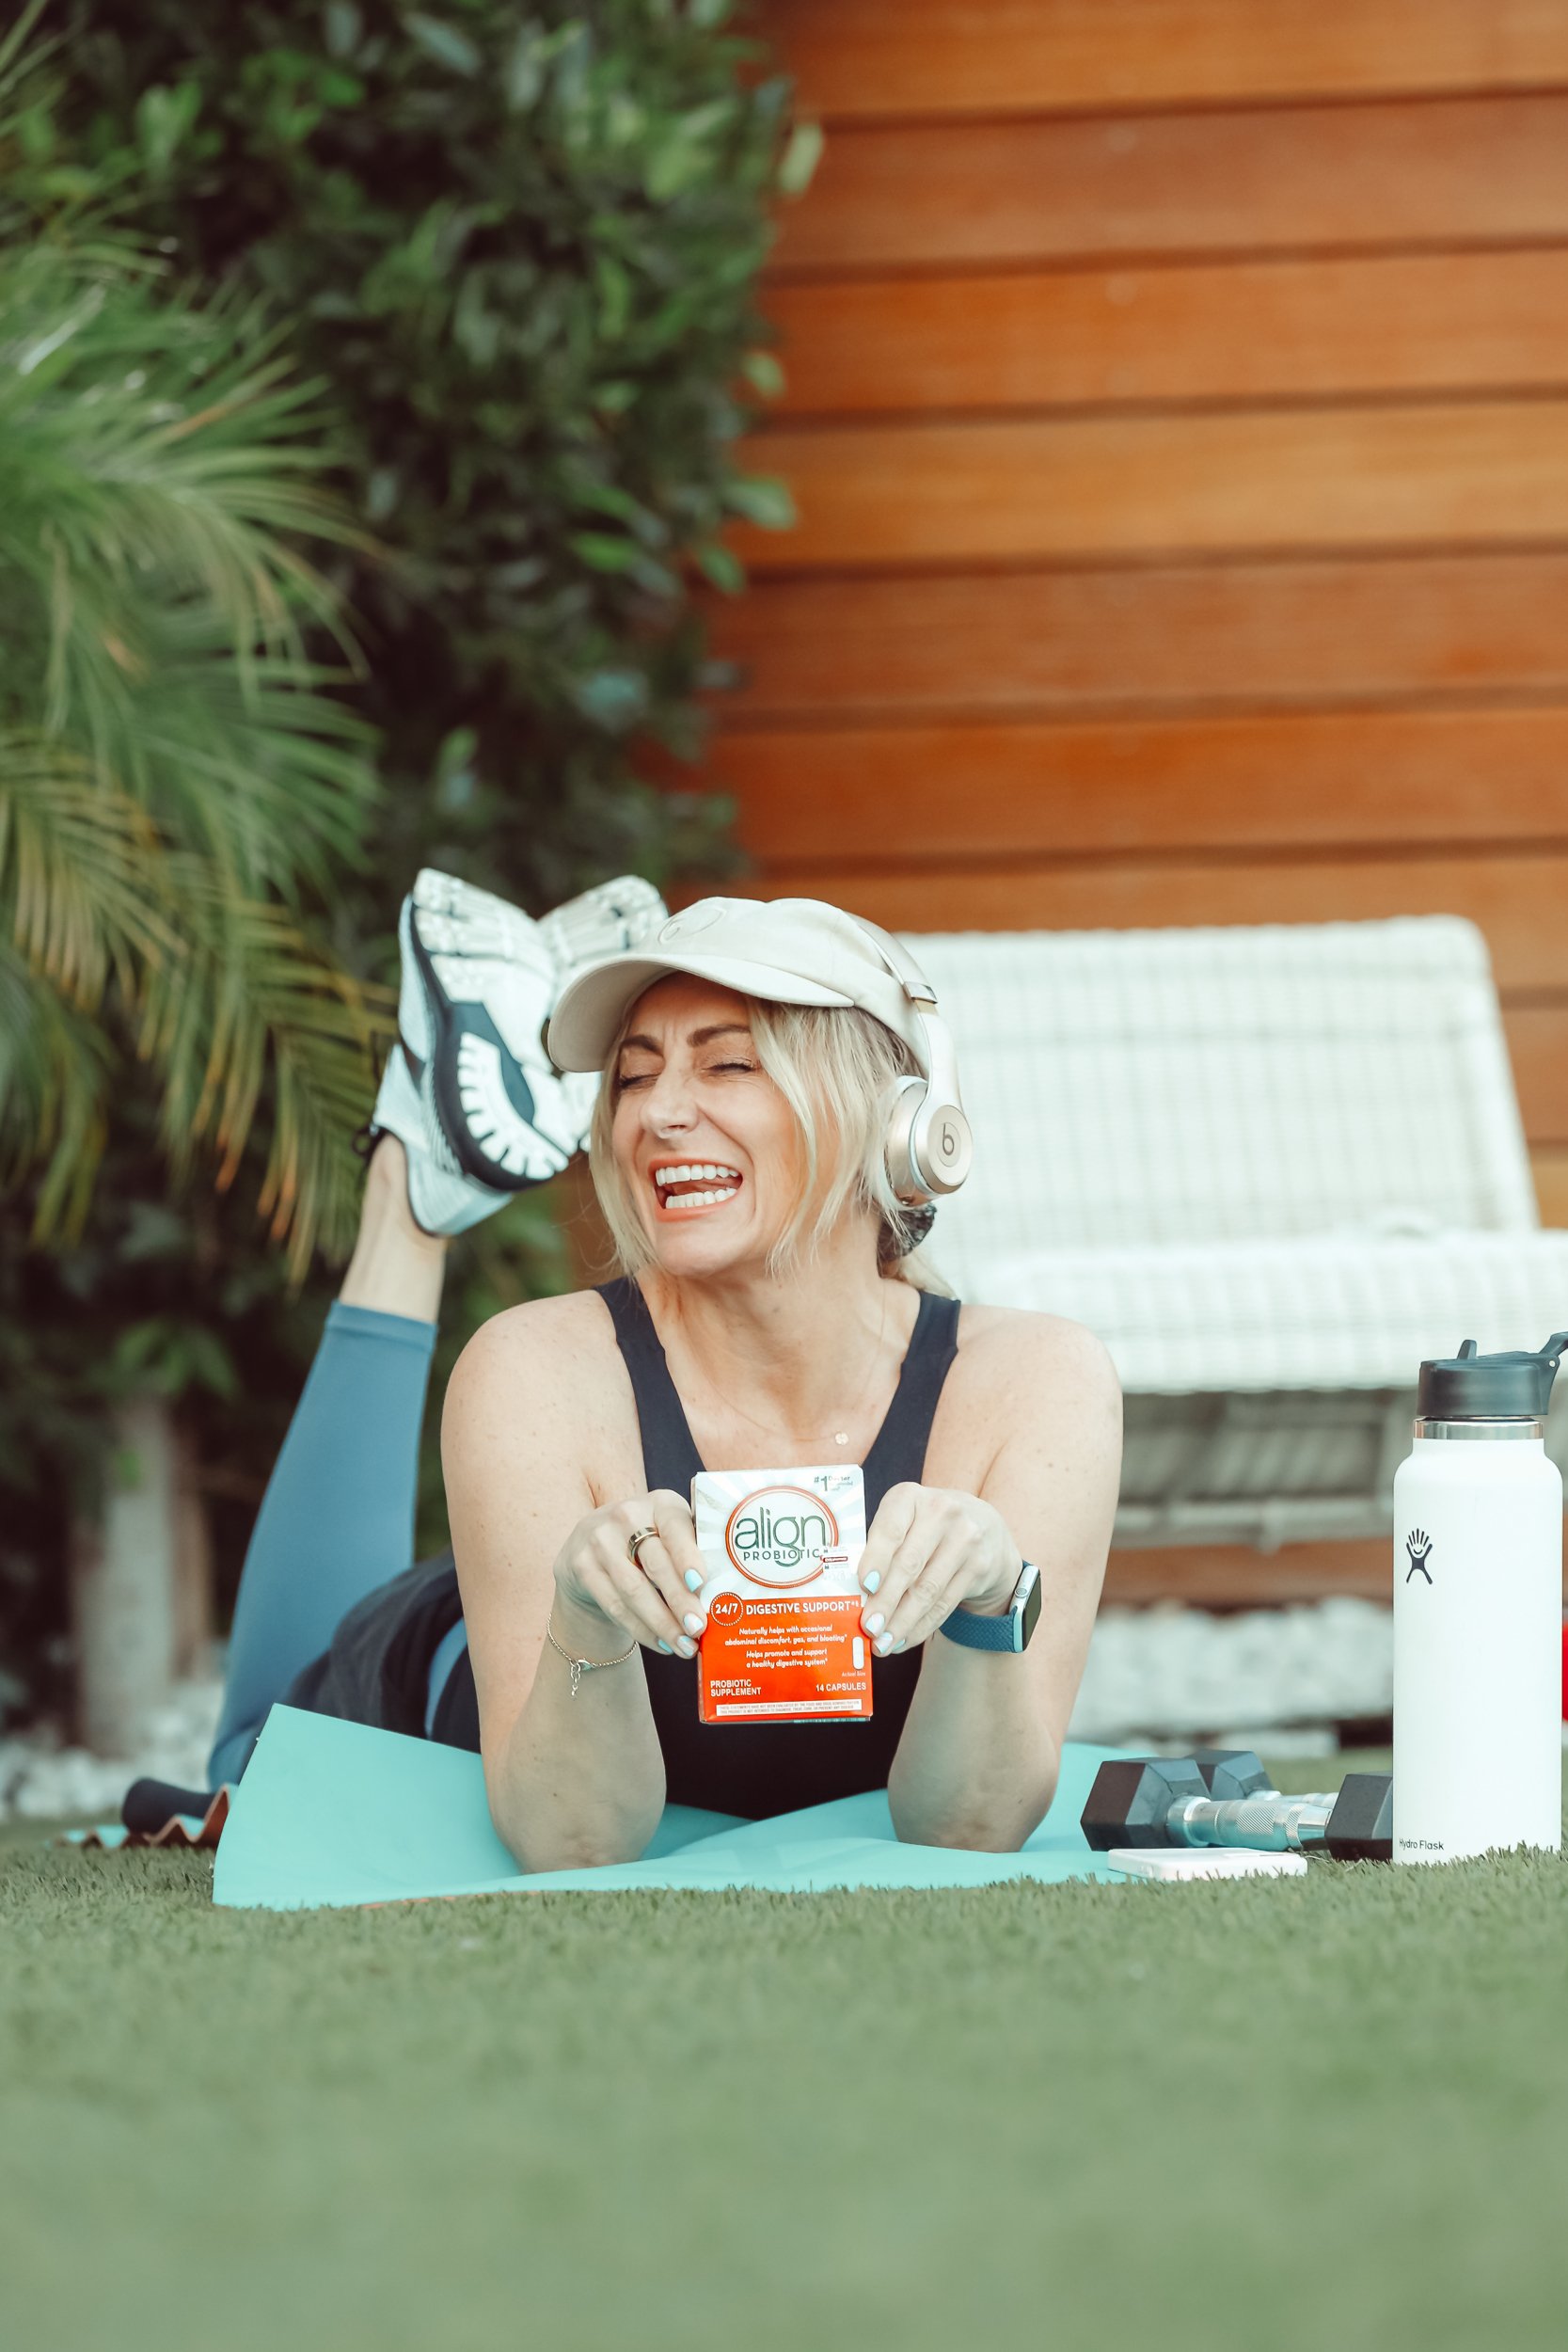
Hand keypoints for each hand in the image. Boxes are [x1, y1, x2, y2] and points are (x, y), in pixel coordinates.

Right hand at [552, 1490, 709, 1659]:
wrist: (591, 1544)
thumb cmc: (649, 1543)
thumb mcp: (669, 1535)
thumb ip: (694, 1554)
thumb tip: (726, 1600)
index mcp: (660, 1503)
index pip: (676, 1527)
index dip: (688, 1556)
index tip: (700, 1584)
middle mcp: (626, 1515)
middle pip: (656, 1564)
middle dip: (680, 1601)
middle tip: (699, 1629)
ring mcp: (599, 1540)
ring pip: (634, 1590)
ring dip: (662, 1624)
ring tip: (685, 1647)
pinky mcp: (581, 1565)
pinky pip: (614, 1605)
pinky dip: (641, 1629)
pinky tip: (661, 1644)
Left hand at [855, 1482, 1020, 1656]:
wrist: (984, 1526)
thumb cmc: (924, 1526)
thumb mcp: (903, 1520)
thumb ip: (880, 1547)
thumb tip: (854, 1598)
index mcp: (909, 1497)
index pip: (891, 1528)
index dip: (877, 1558)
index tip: (864, 1586)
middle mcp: (942, 1513)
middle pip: (909, 1564)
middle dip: (886, 1601)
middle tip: (868, 1628)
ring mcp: (966, 1539)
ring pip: (928, 1590)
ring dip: (902, 1622)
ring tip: (882, 1643)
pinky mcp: (979, 1566)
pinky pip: (945, 1603)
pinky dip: (922, 1626)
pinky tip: (904, 1640)